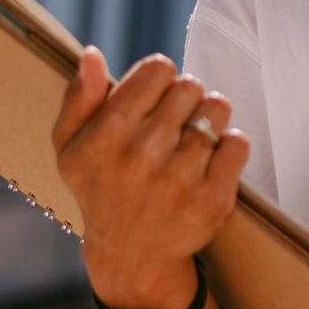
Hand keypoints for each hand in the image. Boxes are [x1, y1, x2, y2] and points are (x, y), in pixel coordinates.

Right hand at [49, 49, 247, 308]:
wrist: (131, 254)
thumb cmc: (100, 189)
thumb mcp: (70, 147)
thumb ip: (79, 98)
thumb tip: (93, 55)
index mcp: (109, 132)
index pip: (158, 68)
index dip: (160, 79)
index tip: (154, 99)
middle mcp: (143, 153)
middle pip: (190, 86)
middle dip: (185, 100)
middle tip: (173, 124)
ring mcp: (180, 177)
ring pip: (217, 109)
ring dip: (209, 119)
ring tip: (193, 140)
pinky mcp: (212, 199)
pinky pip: (238, 143)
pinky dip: (230, 147)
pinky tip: (210, 161)